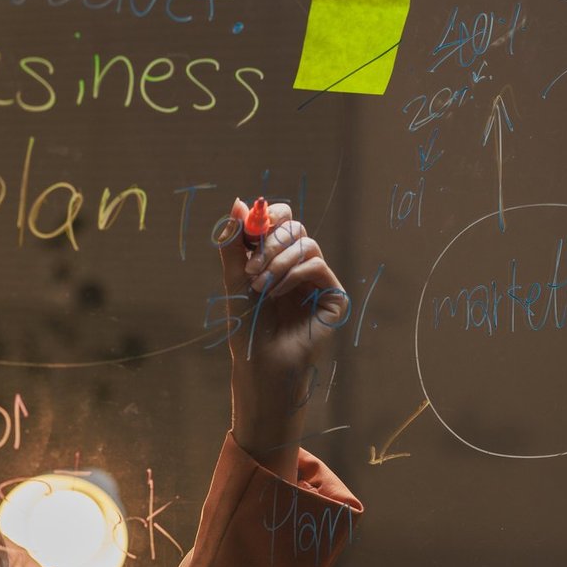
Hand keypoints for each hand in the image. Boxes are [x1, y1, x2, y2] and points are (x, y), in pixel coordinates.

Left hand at [217, 199, 346, 479]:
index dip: (271, 215)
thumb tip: (239, 202)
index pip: (283, 220)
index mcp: (277, 258)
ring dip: (278, 260)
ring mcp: (318, 280)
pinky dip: (293, 273)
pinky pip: (317, 265)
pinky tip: (275, 292)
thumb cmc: (246, 326)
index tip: (253, 224)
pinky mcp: (332, 296)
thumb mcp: (234, 279)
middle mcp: (300, 265)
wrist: (260, 363)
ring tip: (259, 286)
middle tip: (250, 268)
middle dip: (270, 242)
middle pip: (295, 227)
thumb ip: (235, 242)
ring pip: (307, 244)